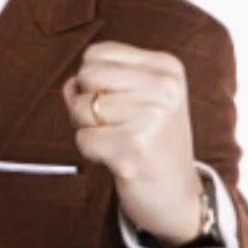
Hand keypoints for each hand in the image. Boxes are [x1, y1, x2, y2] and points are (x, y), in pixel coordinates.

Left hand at [60, 40, 203, 244]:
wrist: (178, 195)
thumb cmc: (152, 142)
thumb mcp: (137, 100)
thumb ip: (99, 84)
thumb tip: (69, 83)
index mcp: (166, 67)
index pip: (97, 53)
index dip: (92, 80)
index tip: (116, 101)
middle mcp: (163, 88)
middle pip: (86, 76)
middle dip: (86, 103)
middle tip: (113, 124)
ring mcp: (151, 118)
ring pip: (80, 108)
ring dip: (88, 129)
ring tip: (117, 141)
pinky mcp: (134, 150)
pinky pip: (83, 140)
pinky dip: (91, 152)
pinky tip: (117, 158)